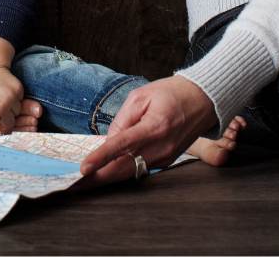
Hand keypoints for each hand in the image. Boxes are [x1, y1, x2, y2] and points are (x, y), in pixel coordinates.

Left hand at [0, 64, 24, 134]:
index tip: (1, 136)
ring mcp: (11, 97)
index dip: (0, 134)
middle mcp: (1, 105)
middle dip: (7, 121)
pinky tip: (7, 92)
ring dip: (13, 110)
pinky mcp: (18, 90)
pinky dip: (16, 100)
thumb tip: (1, 131)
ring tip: (2, 100)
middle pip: (10, 124)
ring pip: (17, 113)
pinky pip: (21, 102)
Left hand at [78, 75, 216, 184]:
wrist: (203, 100)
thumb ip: (122, 119)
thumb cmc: (172, 93)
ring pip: (131, 172)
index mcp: (154, 127)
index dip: (101, 158)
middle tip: (75, 185)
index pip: (122, 146)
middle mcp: (161, 147)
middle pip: (124, 168)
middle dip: (98, 178)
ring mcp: (165, 157)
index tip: (84, 168)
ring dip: (107, 177)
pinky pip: (140, 168)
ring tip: (84, 182)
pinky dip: (122, 170)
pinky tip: (106, 170)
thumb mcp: (141, 96)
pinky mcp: (166, 161)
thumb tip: (109, 141)